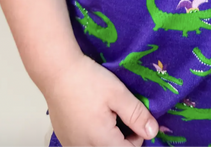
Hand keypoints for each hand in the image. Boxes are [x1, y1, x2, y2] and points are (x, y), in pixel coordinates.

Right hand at [43, 54, 158, 145]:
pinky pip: (84, 143)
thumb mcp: (118, 93)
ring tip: (109, 113)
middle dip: (124, 138)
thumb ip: (136, 115)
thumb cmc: (88, 80)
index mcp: (100, 141)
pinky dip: (94, 135)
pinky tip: (94, 115)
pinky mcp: (64, 137)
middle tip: (123, 113)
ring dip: (109, 137)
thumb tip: (152, 132)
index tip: (137, 118)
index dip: (139, 137)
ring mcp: (71, 144)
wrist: (57, 71)